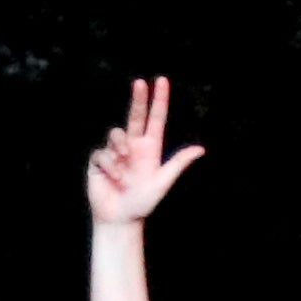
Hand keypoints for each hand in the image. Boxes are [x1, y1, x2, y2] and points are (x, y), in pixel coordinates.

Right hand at [86, 76, 204, 227]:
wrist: (119, 219)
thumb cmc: (143, 203)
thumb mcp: (163, 182)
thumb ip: (178, 163)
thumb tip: (201, 149)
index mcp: (150, 148)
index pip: (155, 119)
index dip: (159, 100)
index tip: (161, 81)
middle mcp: (133, 146)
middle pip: (135, 115)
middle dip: (138, 99)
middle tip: (140, 82)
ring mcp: (115, 152)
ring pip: (116, 135)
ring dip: (120, 151)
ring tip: (123, 174)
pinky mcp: (99, 160)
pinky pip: (102, 153)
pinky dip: (109, 165)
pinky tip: (113, 179)